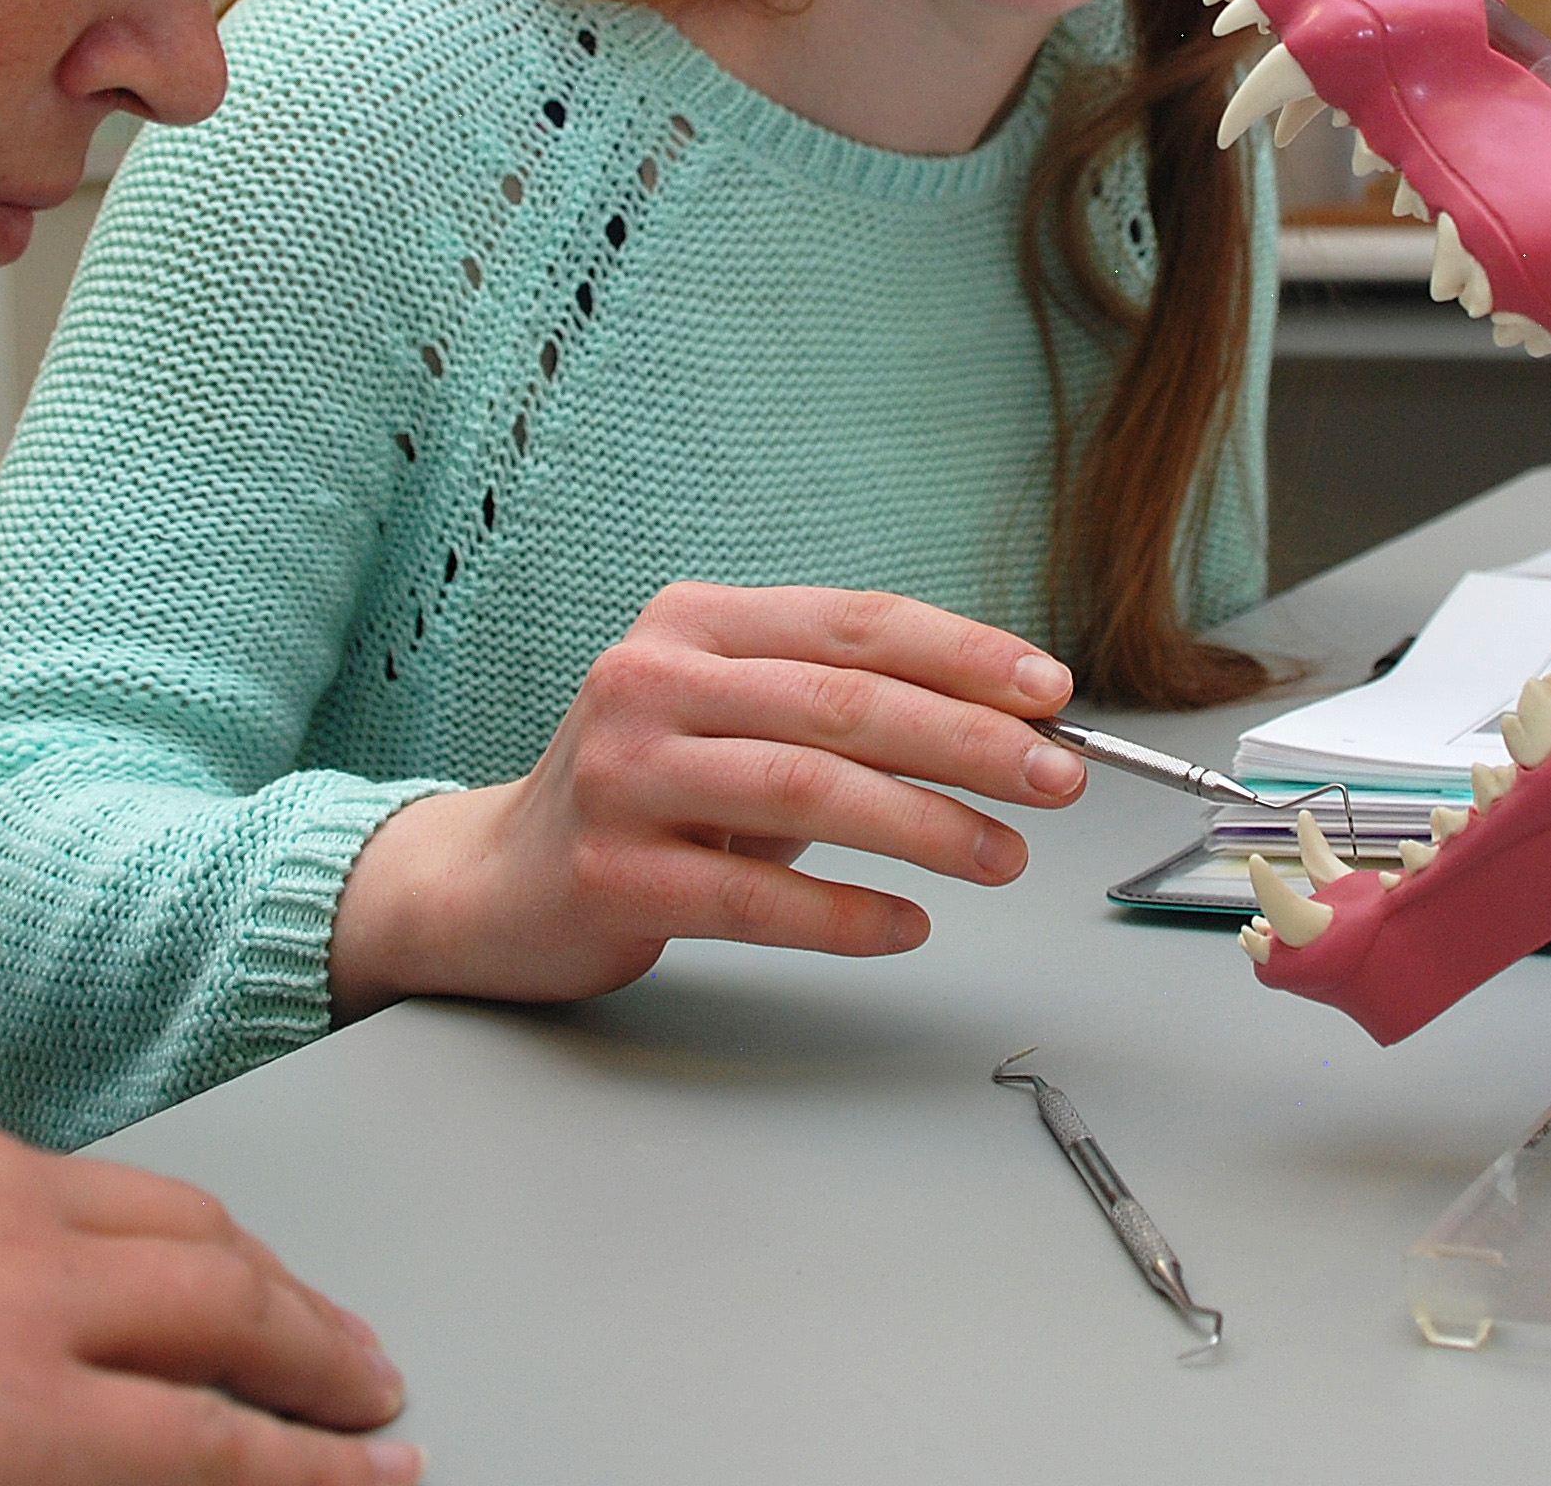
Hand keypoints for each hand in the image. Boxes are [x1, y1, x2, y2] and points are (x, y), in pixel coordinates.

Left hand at [0, 1090, 416, 1485]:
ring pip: (144, 1202)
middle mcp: (17, 1276)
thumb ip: (37, 1483)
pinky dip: (69, 1199)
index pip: (222, 1449)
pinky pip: (3, 1155)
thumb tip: (130, 1467)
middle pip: (221, 1302)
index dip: (319, 1471)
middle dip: (315, 1347)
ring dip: (231, 1254)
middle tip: (369, 1381)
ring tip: (273, 1287)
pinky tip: (73, 1221)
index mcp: (24, 1410)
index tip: (386, 1477)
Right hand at [326, 584, 1084, 1013]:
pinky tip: (907, 926)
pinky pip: (754, 898)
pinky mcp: (609, 872)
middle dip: (970, 741)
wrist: (493, 884)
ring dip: (926, 827)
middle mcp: (650, 681)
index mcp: (693, 623)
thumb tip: (1007, 725)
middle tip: (1057, 778)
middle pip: (844, 702)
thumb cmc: (648, 795)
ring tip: (1003, 858)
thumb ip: (841, 708)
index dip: (964, 655)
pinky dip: (846, 915)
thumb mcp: (735, 720)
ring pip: (806, 792)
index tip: (1051, 691)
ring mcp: (622, 776)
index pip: (855, 623)